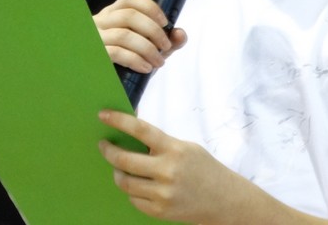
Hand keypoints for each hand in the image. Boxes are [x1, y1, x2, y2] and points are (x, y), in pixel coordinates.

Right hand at [94, 0, 186, 72]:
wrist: (101, 84)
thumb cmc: (124, 61)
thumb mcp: (147, 48)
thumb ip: (166, 41)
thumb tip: (181, 34)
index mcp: (112, 14)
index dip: (150, 7)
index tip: (165, 22)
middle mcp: (100, 21)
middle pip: (129, 15)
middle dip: (154, 31)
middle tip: (166, 46)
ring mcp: (94, 38)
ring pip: (124, 35)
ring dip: (147, 48)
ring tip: (158, 62)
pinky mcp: (94, 55)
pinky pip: (117, 53)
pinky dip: (135, 60)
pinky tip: (145, 67)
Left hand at [98, 110, 239, 223]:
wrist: (224, 200)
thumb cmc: (203, 169)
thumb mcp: (185, 147)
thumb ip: (160, 142)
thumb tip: (130, 132)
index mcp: (174, 149)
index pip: (140, 130)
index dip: (119, 120)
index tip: (103, 115)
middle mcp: (167, 171)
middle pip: (125, 160)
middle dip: (109, 150)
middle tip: (104, 145)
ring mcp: (163, 193)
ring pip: (125, 182)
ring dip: (117, 172)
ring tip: (118, 167)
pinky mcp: (160, 211)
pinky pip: (133, 199)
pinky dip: (131, 191)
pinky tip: (136, 184)